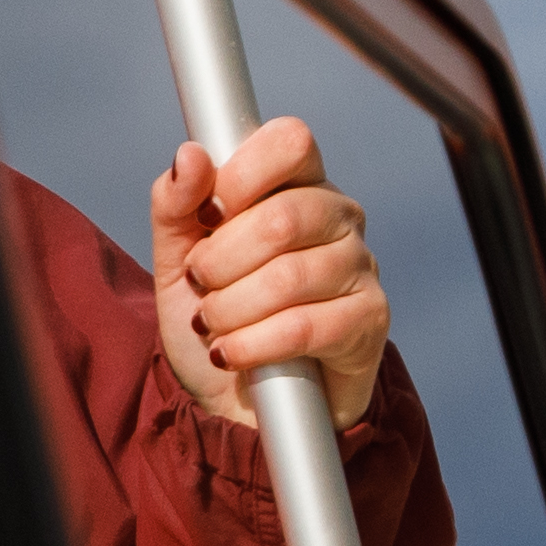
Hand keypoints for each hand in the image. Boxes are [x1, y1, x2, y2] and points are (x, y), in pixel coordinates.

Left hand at [152, 113, 391, 428]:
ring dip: (230, 309)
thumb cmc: (213, 320)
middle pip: (283, 216)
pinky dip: (254, 344)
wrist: (234, 403)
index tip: (211, 215)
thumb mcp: (176, 260)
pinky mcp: (369, 320)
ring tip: (213, 327)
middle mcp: (340, 217)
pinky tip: (232, 354)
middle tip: (201, 285)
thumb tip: (190, 155)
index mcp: (299, 184)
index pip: (291, 142)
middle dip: (219, 261)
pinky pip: (306, 326)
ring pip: (290, 276)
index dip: (242, 175)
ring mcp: (361, 267)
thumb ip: (176, 204)